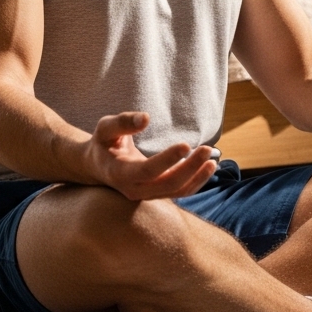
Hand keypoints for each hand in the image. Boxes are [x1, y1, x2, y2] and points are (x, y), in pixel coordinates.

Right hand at [82, 112, 217, 200]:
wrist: (99, 165)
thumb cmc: (104, 142)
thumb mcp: (105, 128)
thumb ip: (123, 122)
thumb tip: (146, 118)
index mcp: (120, 173)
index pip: (148, 170)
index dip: (168, 159)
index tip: (186, 144)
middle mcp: (134, 189)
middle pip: (168, 184)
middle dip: (190, 168)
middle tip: (207, 148)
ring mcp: (146, 194)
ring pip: (177, 191)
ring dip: (197, 176)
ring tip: (212, 159)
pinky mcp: (157, 193)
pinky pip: (180, 192)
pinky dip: (196, 181)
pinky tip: (208, 166)